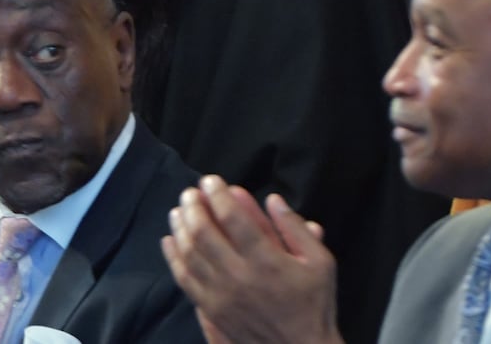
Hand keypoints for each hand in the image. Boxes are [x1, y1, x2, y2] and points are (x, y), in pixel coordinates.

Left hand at [162, 176, 341, 343]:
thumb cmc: (313, 304)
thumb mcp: (320, 262)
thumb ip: (296, 228)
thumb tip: (273, 199)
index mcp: (267, 261)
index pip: (233, 218)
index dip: (218, 194)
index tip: (211, 180)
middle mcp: (239, 276)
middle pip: (204, 233)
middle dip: (194, 206)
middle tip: (190, 192)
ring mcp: (221, 295)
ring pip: (190, 254)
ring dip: (180, 227)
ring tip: (178, 210)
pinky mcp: (211, 310)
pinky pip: (184, 279)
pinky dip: (174, 257)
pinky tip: (170, 241)